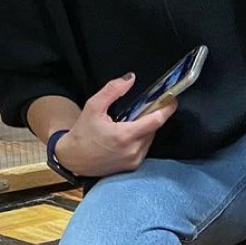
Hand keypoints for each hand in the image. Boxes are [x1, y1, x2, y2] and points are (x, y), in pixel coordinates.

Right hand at [53, 73, 178, 177]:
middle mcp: (133, 150)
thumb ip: (112, 91)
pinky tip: (128, 135)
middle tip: (143, 108)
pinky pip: (145, 148)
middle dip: (151, 116)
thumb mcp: (93, 107)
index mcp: (124, 136)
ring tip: (130, 122)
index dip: (166, 108)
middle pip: (153, 128)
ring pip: (150, 138)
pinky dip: (141, 139)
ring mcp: (134, 160)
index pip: (155, 121)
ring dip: (146, 128)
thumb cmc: (82, 133)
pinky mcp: (133, 166)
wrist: (73, 160)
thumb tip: (130, 78)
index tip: (172, 99)